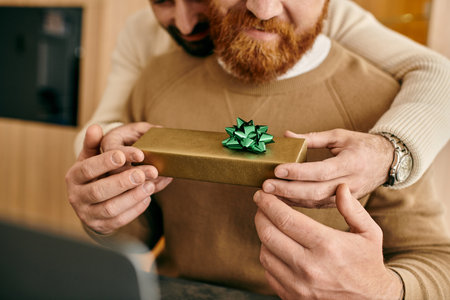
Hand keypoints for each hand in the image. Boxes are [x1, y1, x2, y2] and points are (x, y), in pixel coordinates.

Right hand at [65, 124, 171, 234]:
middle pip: (99, 191)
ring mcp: (88, 214)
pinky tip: (147, 197)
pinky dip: (135, 209)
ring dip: (133, 196)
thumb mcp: (90, 159)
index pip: (87, 169)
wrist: (90, 204)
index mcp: (74, 177)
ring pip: (110, 208)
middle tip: (145, 172)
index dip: (105, 162)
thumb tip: (95, 127)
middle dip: (124, 181)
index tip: (123, 155)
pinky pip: (119, 220)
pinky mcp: (101, 226)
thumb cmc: (94, 176)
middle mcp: (77, 197)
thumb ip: (94, 144)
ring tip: (150, 185)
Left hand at [253, 185, 402, 299]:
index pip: (286, 219)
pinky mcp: (292, 297)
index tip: (262, 194)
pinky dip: (268, 256)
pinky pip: (268, 272)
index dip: (268, 203)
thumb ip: (353, 209)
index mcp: (327, 245)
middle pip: (268, 234)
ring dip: (263, 235)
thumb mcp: (370, 234)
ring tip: (269, 224)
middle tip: (260, 204)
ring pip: (265, 253)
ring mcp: (299, 285)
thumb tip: (340, 187)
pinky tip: (275, 246)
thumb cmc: (369, 265)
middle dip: (260, 214)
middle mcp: (309, 266)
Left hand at [262, 129, 393, 207]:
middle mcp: (350, 183)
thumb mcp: (340, 136)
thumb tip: (287, 135)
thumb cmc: (362, 146)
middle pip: (315, 191)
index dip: (298, 172)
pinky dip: (299, 205)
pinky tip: (282, 201)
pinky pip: (318, 207)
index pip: (321, 171)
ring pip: (315, 202)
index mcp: (352, 163)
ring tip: (268, 195)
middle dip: (288, 189)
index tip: (277, 170)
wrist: (388, 163)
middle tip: (265, 186)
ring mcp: (348, 197)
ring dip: (290, 200)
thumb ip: (313, 138)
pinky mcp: (343, 204)